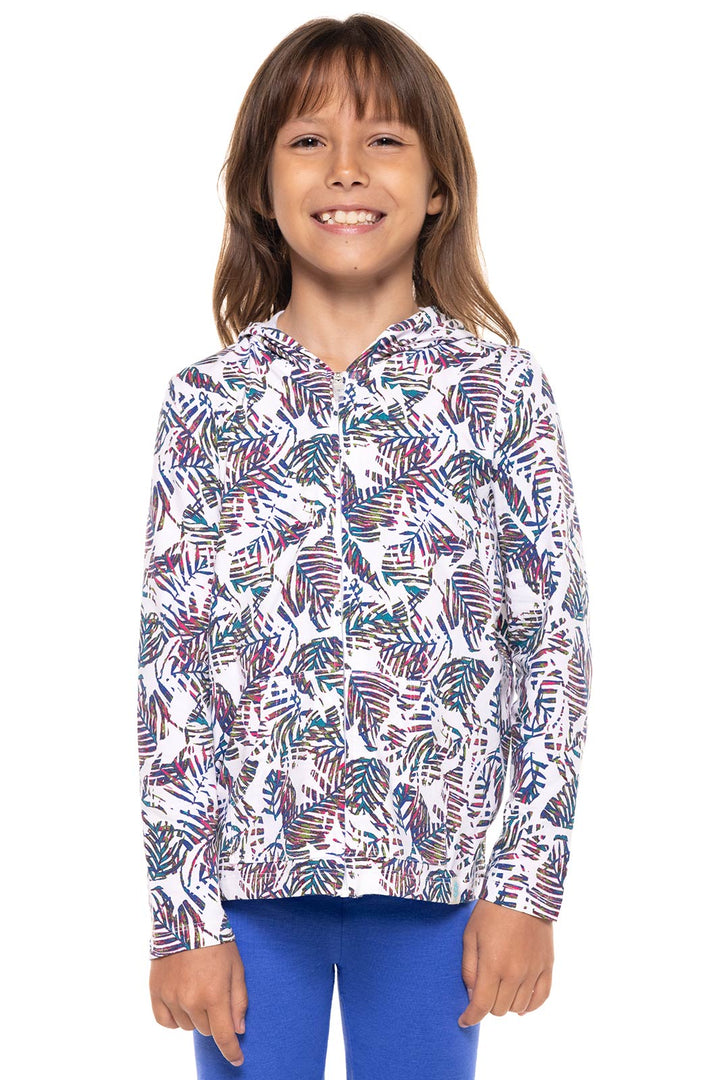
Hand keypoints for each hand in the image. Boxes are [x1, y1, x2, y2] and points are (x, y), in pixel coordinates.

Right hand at [149, 940, 247, 1066]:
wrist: (186, 917)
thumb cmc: (217, 941)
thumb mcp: (236, 967)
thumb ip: (238, 1000)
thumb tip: (238, 1030)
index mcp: (214, 995)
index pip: (223, 1036)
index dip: (231, 1052)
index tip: (237, 1060)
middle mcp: (191, 1000)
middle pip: (206, 1029)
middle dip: (214, 1018)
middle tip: (215, 993)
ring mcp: (171, 997)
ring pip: (187, 1026)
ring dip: (195, 1016)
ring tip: (198, 988)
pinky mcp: (155, 991)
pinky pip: (165, 1021)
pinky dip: (174, 1017)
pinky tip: (181, 1002)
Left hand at [458, 898, 553, 1025]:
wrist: (523, 890)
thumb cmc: (491, 911)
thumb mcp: (471, 935)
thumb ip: (469, 968)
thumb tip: (473, 995)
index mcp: (493, 965)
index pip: (481, 1006)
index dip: (470, 1017)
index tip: (464, 1020)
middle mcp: (515, 973)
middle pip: (499, 1009)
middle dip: (487, 1005)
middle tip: (482, 992)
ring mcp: (534, 971)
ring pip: (519, 1007)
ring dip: (506, 1004)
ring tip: (499, 991)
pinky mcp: (547, 966)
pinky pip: (541, 997)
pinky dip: (531, 1006)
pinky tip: (521, 1005)